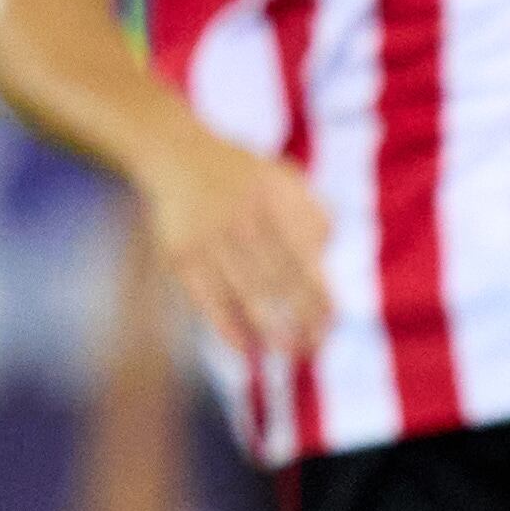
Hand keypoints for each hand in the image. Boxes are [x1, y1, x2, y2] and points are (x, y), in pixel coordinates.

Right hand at [136, 129, 333, 364]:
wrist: (178, 155)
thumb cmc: (246, 178)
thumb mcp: (287, 181)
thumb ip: (315, 217)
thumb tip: (328, 262)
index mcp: (277, 203)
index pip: (307, 261)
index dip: (320, 297)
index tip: (331, 325)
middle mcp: (244, 221)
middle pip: (280, 283)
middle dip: (301, 321)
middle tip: (314, 349)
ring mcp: (211, 239)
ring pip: (247, 295)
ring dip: (270, 331)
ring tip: (289, 355)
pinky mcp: (181, 255)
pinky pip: (208, 299)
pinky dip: (227, 327)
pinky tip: (246, 349)